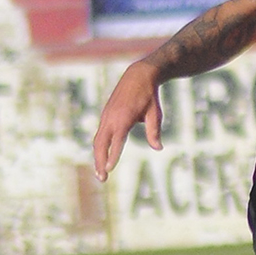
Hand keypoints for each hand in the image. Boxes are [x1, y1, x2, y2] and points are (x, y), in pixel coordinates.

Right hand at [92, 60, 164, 179]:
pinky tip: (102, 157)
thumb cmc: (149, 96)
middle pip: (101, 144)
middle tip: (102, 178)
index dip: (113, 156)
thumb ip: (154, 131)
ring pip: (98, 140)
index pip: (116, 141)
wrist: (138, 75)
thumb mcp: (155, 113)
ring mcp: (106, 116)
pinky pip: (100, 133)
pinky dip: (100, 147)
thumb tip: (158, 148)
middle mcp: (111, 118)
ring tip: (101, 173)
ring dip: (98, 156)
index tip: (110, 169)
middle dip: (100, 162)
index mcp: (123, 118)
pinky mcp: (106, 115)